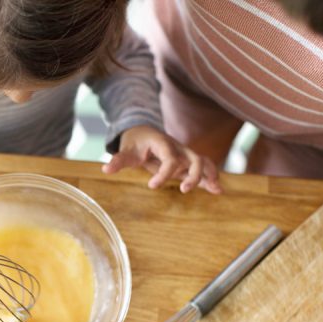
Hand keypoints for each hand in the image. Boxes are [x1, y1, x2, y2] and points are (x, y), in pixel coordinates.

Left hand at [102, 125, 221, 194]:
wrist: (144, 131)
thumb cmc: (135, 142)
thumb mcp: (125, 150)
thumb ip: (118, 160)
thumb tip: (105, 170)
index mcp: (163, 144)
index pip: (169, 158)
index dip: (163, 173)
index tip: (152, 186)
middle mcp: (178, 148)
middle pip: (193, 158)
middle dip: (193, 174)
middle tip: (183, 190)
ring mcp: (184, 154)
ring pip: (203, 162)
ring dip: (208, 175)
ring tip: (215, 190)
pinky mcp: (186, 162)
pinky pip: (203, 167)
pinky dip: (211, 177)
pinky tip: (217, 190)